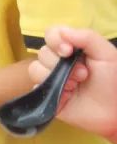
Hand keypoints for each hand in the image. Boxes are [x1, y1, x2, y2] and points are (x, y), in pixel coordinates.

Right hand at [28, 26, 116, 140]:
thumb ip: (87, 37)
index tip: (69, 50)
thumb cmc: (113, 81)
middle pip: (42, 51)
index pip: (51, 34)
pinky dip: (49, 88)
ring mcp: (50, 77)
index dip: (55, 40)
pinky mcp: (45, 94)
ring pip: (35, 68)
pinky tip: (66, 94)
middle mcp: (58, 60)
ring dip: (56, 76)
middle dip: (60, 63)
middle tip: (83, 74)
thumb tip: (62, 31)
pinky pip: (34, 85)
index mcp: (71, 48)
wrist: (114, 111)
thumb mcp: (107, 54)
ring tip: (75, 85)